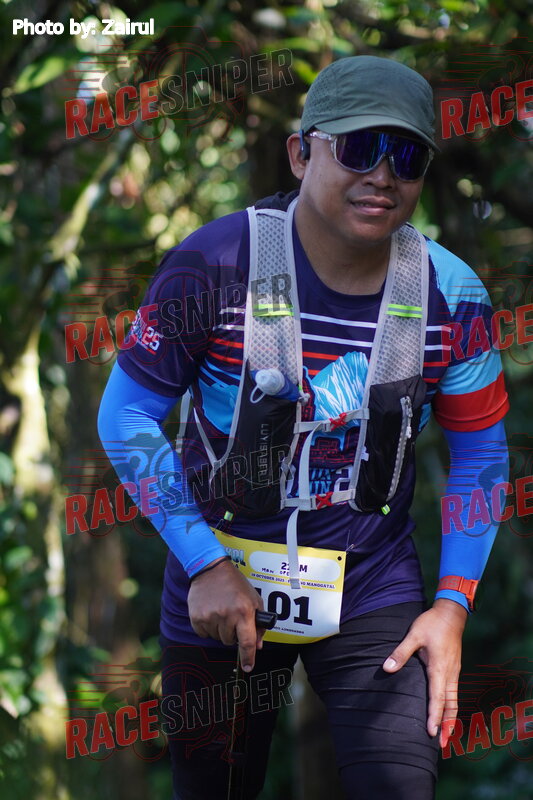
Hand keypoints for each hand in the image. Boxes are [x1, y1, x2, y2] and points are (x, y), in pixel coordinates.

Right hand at [188, 558, 264, 671]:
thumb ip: (258, 624)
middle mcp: (227, 616)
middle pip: (230, 641)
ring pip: (217, 638)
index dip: (248, 657)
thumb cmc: (235, 584)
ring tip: (220, 611)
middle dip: (232, 633)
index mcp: (244, 612)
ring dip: (220, 630)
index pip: (247, 643)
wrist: (211, 569)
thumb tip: (256, 646)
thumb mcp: (254, 600)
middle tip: (231, 617)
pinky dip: (208, 627)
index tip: (249, 667)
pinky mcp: (197, 617)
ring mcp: (210, 617)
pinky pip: (204, 634)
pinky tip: (210, 612)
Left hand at [382, 599, 466, 746]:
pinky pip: (454, 693)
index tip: (431, 731)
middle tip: (442, 744)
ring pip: (454, 700)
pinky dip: (452, 707)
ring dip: (451, 718)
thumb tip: (387, 668)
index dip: (434, 715)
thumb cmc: (432, 623)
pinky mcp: (454, 669)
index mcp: (439, 667)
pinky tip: (448, 713)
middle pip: (450, 704)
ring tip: (447, 735)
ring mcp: (454, 671)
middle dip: (446, 724)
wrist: (452, 613)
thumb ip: (401, 652)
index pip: (437, 697)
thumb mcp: (414, 635)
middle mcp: (449, 673)